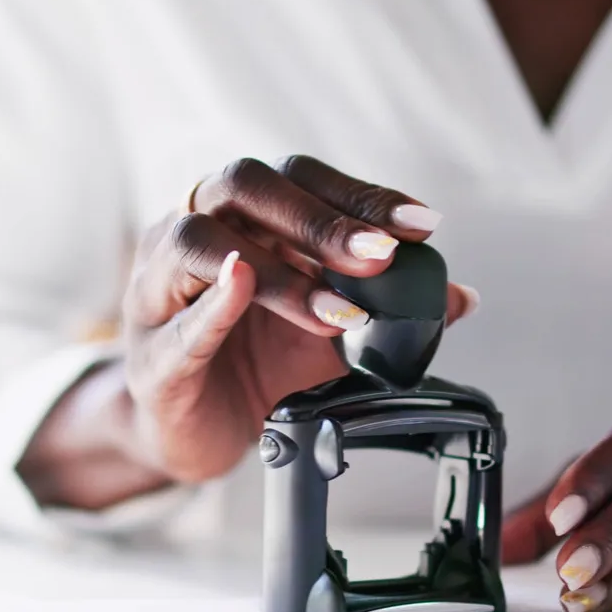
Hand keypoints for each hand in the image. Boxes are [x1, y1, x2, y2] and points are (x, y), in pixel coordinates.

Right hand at [120, 155, 473, 483]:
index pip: (299, 179)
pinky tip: (241, 288)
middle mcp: (190, 234)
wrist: (195, 433)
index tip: (420, 225)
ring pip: (200, 246)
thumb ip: (386, 311)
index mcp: (240, 218)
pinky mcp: (150, 355)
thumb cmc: (253, 366)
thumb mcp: (329, 335)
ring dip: (277, 273)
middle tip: (381, 256)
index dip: (360, 196)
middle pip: (244, 188)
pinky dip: (212, 306)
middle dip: (319, 219)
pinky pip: (176, 323)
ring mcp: (158, 290)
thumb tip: (461, 297)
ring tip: (336, 310)